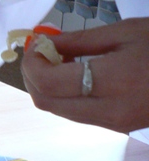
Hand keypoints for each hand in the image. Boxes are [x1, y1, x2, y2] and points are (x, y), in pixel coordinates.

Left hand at [21, 18, 148, 132]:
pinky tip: (71, 74)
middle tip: (38, 53)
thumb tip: (45, 44)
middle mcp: (108, 111)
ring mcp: (112, 124)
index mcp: (113, 81)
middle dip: (32, 77)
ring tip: (55, 60)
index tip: (35, 44)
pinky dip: (63, 95)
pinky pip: (77, 114)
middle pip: (47, 103)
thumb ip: (81, 41)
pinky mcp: (117, 128)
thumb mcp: (127, 32)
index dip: (32, 63)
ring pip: (59, 111)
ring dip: (46, 87)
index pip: (49, 83)